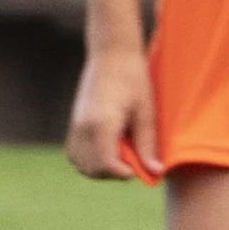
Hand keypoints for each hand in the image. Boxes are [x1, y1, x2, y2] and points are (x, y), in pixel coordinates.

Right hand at [66, 48, 157, 180]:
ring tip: (119, 157)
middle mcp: (83, 127)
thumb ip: (147, 144)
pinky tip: (107, 150)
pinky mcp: (73, 122)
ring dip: (98, 168)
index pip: (106, 164)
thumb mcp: (145, 112)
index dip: (123, 174)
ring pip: (79, 163)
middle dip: (112, 174)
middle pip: (91, 168)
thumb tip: (155, 171)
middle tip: (132, 163)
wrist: (111, 54)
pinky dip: (88, 159)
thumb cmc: (133, 79)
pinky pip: (74, 152)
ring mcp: (75, 125)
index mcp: (102, 124)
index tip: (140, 169)